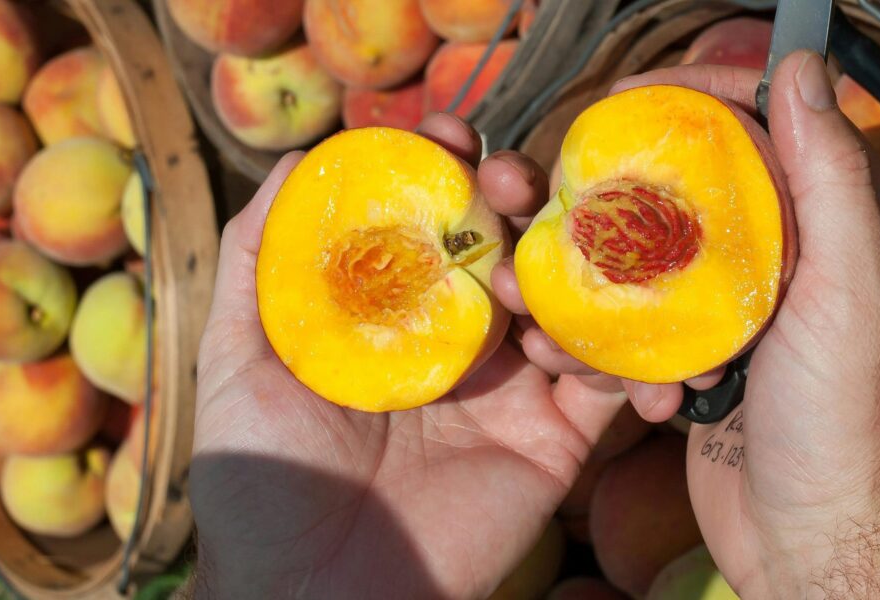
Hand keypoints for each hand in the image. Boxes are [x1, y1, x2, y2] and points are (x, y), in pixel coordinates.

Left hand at [190, 114, 627, 598]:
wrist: (311, 594)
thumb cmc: (263, 479)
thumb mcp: (239, 357)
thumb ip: (255, 260)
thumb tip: (291, 162)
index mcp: (400, 313)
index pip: (438, 219)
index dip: (448, 167)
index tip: (447, 136)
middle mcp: (463, 340)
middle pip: (513, 242)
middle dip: (519, 199)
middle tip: (506, 188)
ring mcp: (513, 388)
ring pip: (573, 301)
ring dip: (575, 276)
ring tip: (528, 304)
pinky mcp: (556, 441)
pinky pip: (616, 388)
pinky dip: (641, 366)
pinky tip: (633, 360)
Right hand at [497, 52, 879, 596]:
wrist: (812, 542)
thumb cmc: (846, 423)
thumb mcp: (851, 297)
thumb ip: (833, 183)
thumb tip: (803, 70)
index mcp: (849, 230)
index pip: (778, 128)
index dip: (710, 96)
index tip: (637, 93)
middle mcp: (798, 261)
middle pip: (704, 188)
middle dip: (631, 189)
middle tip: (567, 183)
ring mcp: (747, 310)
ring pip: (662, 258)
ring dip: (601, 276)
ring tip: (542, 289)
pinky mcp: (707, 355)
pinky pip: (647, 322)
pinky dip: (610, 338)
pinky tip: (579, 362)